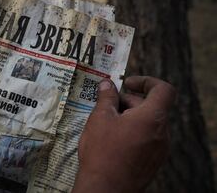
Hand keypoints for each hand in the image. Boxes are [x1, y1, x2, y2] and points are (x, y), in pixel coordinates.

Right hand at [73, 76, 175, 192]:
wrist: (107, 189)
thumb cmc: (103, 151)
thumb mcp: (100, 118)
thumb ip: (106, 97)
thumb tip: (107, 84)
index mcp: (152, 118)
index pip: (164, 90)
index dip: (146, 81)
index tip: (127, 84)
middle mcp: (163, 133)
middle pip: (151, 106)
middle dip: (129, 101)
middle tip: (106, 106)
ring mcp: (160, 149)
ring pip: (148, 123)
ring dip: (129, 117)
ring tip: (106, 124)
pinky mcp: (154, 161)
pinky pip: (147, 138)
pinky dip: (133, 132)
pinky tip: (113, 139)